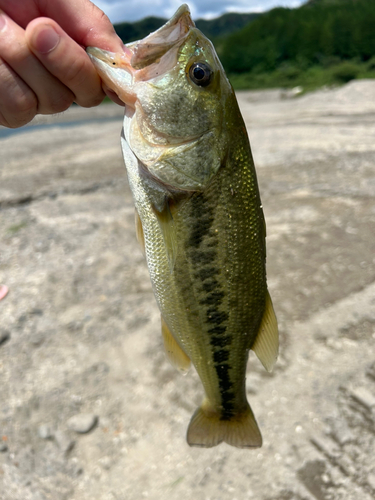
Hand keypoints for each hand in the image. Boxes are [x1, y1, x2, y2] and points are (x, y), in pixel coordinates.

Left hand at [0, 0, 123, 127]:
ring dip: (24, 61)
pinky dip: (1, 75)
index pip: (110, 81)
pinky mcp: (6, 111)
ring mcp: (35, 99)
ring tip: (2, 29)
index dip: (113, 78)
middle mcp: (62, 82)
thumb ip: (94, 29)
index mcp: (79, 55)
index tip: (107, 63)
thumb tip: (132, 65)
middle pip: (84, 95)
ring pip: (50, 101)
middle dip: (62, 59)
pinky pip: (17, 105)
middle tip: (38, 27)